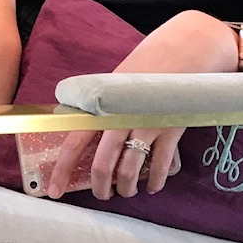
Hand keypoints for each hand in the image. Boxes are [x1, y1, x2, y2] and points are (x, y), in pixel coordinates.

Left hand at [46, 10, 242, 201]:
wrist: (189, 47)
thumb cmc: (150, 62)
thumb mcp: (118, 79)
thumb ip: (102, 104)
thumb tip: (85, 129)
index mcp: (104, 102)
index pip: (75, 140)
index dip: (62, 168)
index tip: (54, 191)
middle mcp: (122, 116)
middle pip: (102, 164)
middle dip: (99, 187)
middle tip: (101, 195)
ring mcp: (148, 124)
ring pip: (130, 171)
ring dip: (126, 188)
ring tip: (126, 192)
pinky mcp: (172, 130)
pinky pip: (160, 166)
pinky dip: (156, 181)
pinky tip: (153, 186)